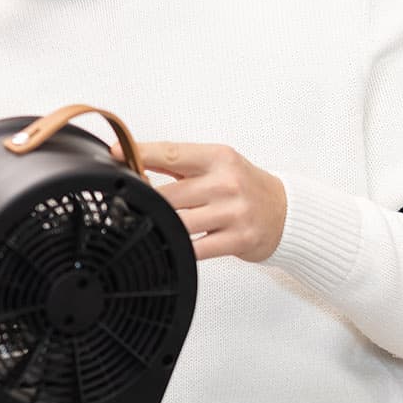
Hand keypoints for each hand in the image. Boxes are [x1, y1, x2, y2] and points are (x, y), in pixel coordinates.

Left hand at [135, 140, 288, 262]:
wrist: (287, 212)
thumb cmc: (246, 186)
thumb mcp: (218, 164)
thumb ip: (179, 163)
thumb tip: (134, 159)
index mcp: (219, 158)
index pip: (172, 153)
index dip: (140, 154)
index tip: (115, 154)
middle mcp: (227, 182)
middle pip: (169, 194)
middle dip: (147, 201)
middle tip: (128, 204)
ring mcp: (233, 212)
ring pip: (179, 222)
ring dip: (161, 225)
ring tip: (148, 224)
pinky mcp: (238, 239)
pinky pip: (197, 248)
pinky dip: (180, 247)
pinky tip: (172, 243)